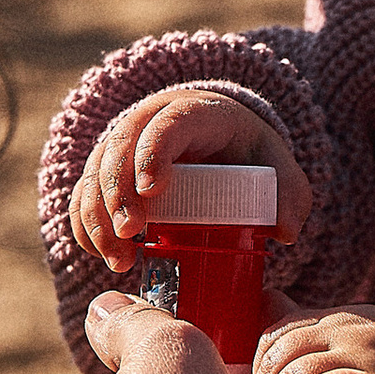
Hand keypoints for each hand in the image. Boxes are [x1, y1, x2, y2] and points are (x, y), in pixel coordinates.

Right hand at [70, 86, 311, 268]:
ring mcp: (122, 146)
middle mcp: (148, 121)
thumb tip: (286, 232)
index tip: (151, 191)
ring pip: (94, 173)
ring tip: (120, 260)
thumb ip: (291, 194)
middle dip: (117, 193)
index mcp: (193, 113)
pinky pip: (82, 194)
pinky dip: (85, 226)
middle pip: (119, 148)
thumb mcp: (277, 167)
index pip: (166, 124)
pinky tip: (102, 255)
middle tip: (131, 234)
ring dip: (97, 217)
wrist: (215, 141)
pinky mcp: (104, 172)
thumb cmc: (248, 154)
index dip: (153, 152)